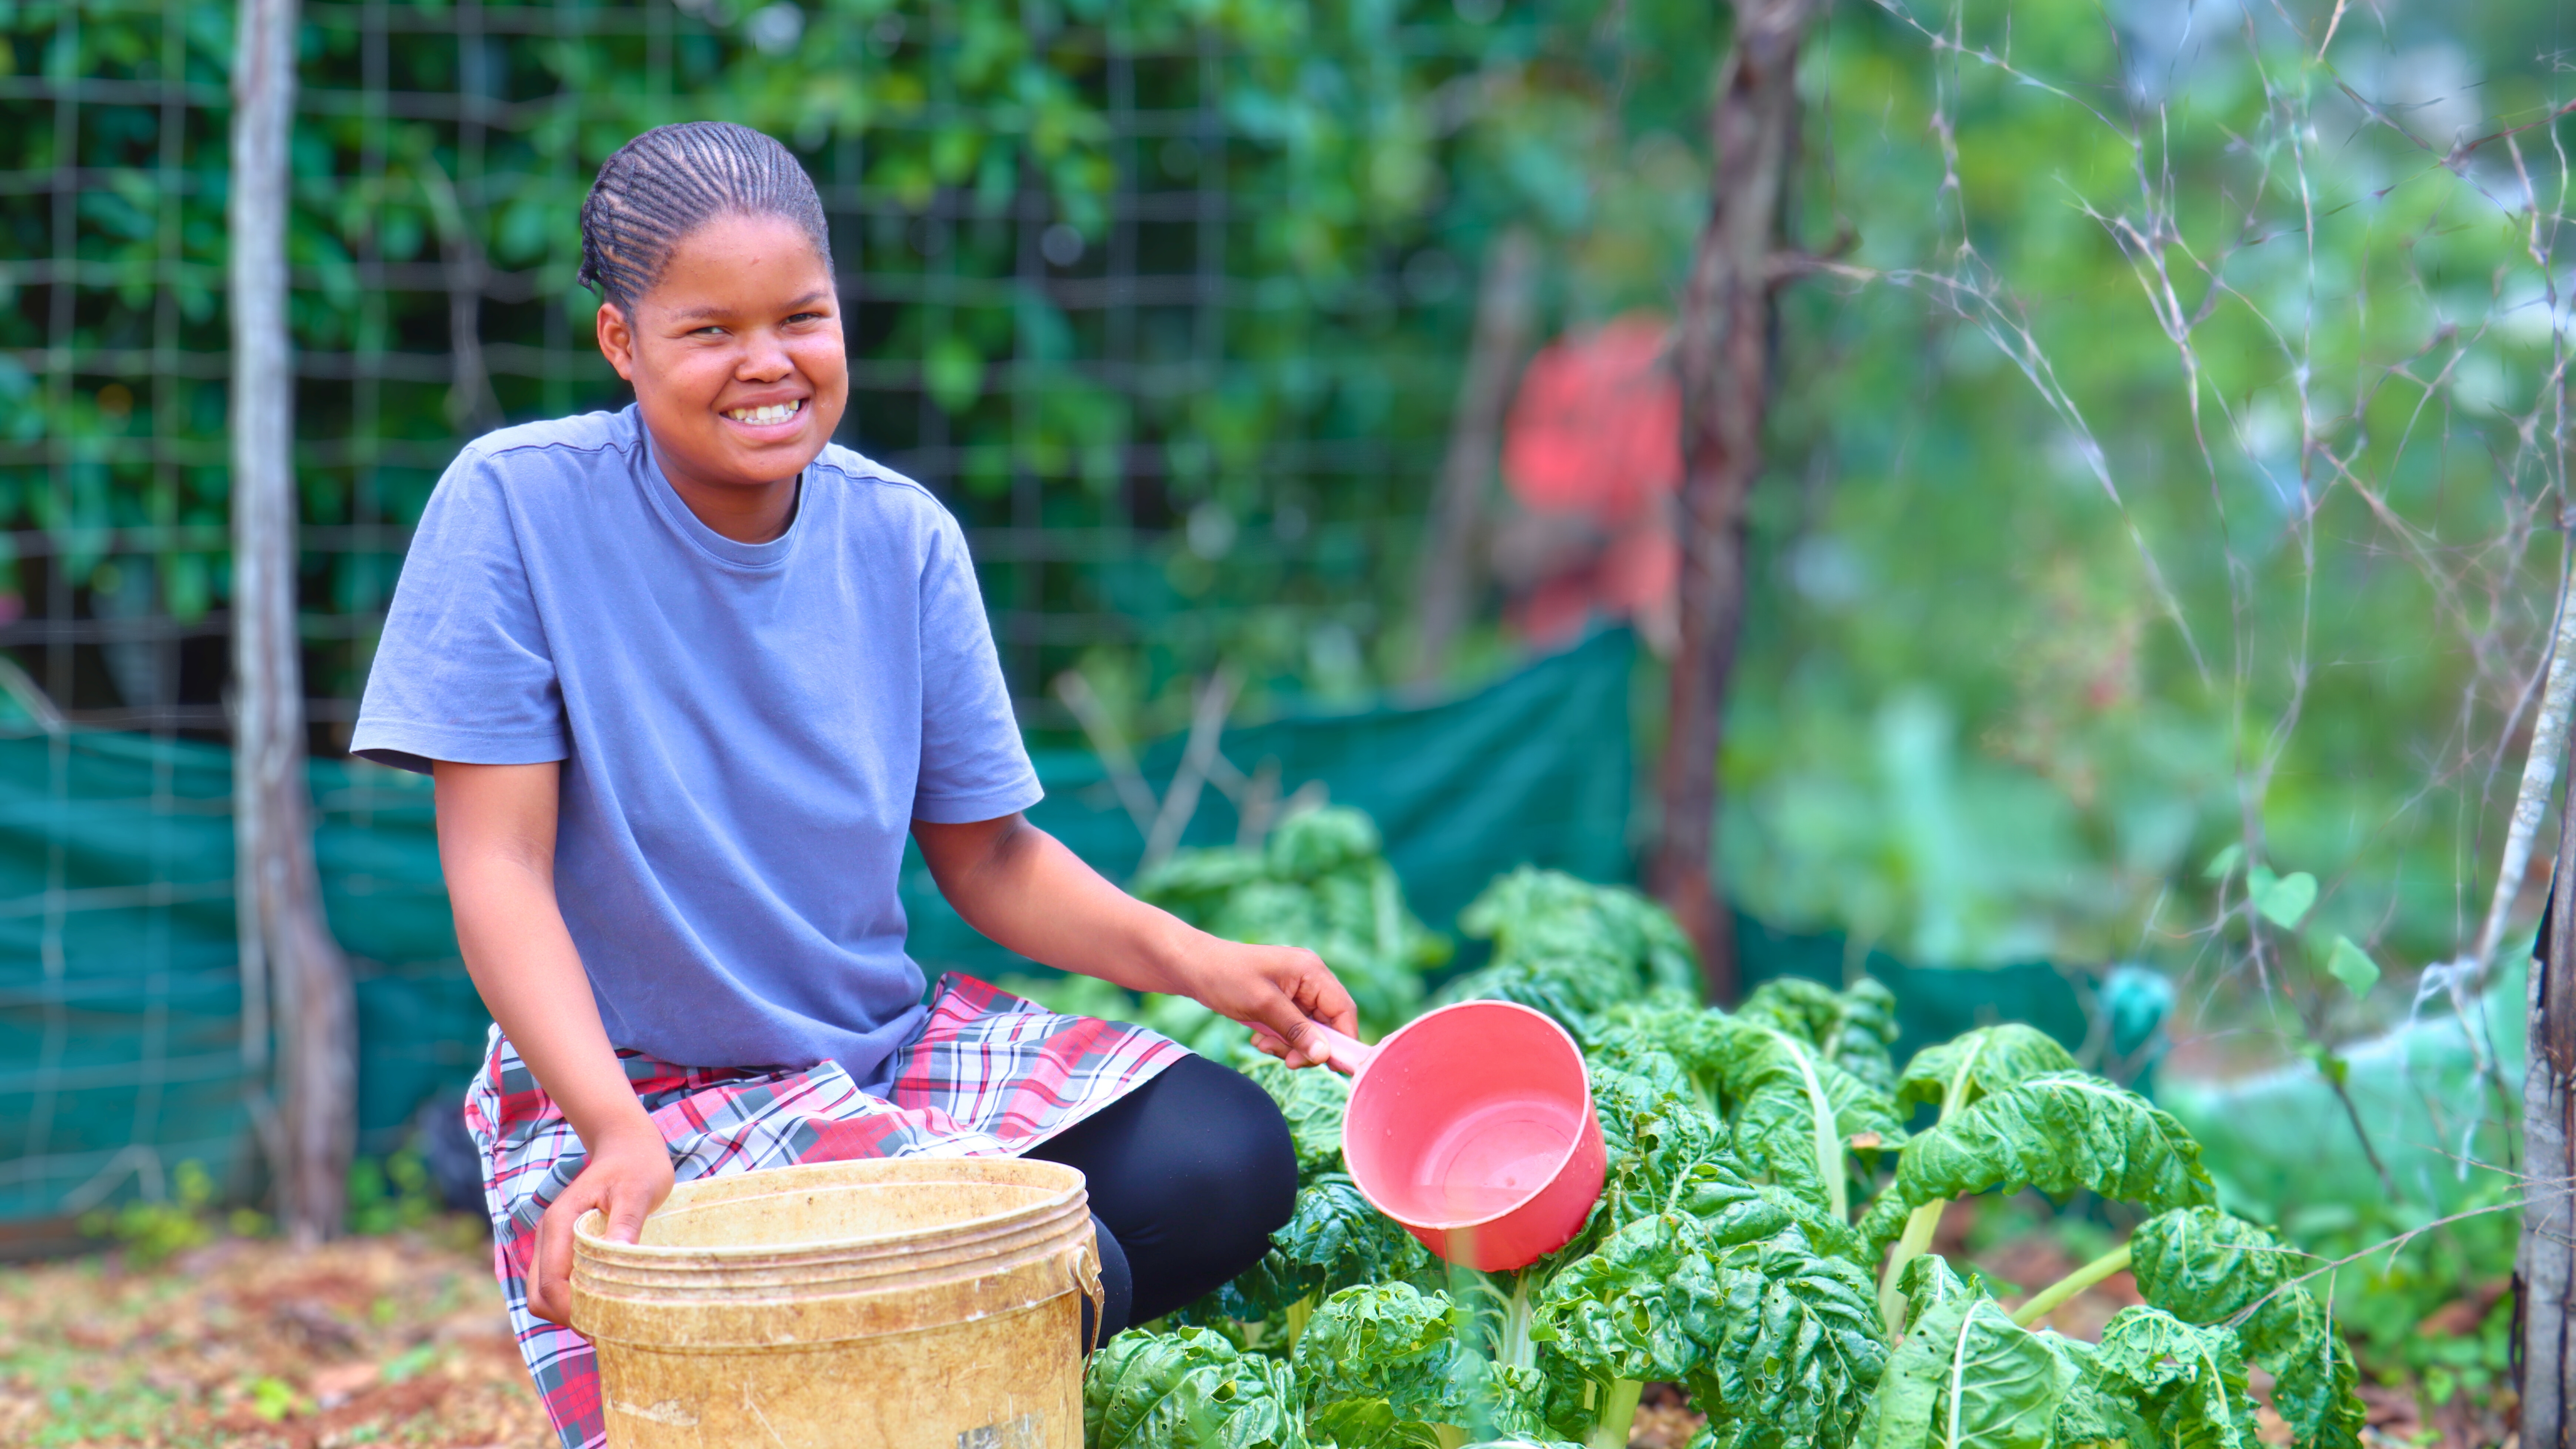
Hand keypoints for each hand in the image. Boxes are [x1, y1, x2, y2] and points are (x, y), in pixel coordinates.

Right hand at [526, 1117, 673, 1325]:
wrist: (626, 1146)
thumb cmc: (637, 1166)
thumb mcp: (638, 1191)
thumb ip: (626, 1224)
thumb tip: (618, 1257)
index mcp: (560, 1223)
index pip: (552, 1283)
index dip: (573, 1312)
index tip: (606, 1327)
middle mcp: (548, 1236)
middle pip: (539, 1296)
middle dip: (568, 1318)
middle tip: (608, 1330)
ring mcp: (551, 1243)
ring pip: (542, 1294)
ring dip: (568, 1312)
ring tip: (607, 1320)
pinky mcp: (561, 1248)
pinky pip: (555, 1284)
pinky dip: (571, 1301)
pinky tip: (602, 1303)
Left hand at [1171, 935, 1359, 1069]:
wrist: (1194, 968)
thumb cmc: (1226, 978)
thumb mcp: (1262, 1006)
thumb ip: (1296, 1030)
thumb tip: (1324, 1055)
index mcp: (1311, 971)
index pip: (1343, 1011)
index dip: (1342, 1041)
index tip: (1330, 1066)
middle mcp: (1310, 978)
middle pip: (1329, 1024)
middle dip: (1308, 1046)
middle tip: (1288, 1061)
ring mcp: (1297, 990)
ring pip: (1310, 1030)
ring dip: (1291, 1045)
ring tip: (1263, 1045)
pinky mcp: (1284, 1001)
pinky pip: (1294, 1028)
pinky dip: (1281, 1039)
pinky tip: (1259, 1039)